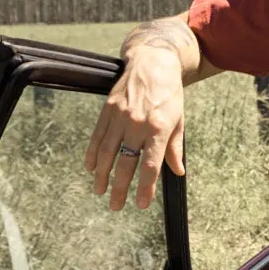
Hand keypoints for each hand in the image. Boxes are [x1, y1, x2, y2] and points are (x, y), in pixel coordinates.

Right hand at [85, 39, 187, 211]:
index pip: (150, 165)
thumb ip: (174, 148)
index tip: (140, 204)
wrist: (152, 63)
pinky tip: (90, 168)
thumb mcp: (179, 120)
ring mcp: (120, 117)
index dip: (144, 187)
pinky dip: (92, 154)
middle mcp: (137, 124)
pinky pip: (97, 136)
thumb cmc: (169, 94)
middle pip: (126, 163)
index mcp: (159, 128)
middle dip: (120, 188)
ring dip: (101, 175)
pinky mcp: (108, 110)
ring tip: (100, 191)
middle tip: (116, 206)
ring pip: (106, 152)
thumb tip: (177, 172)